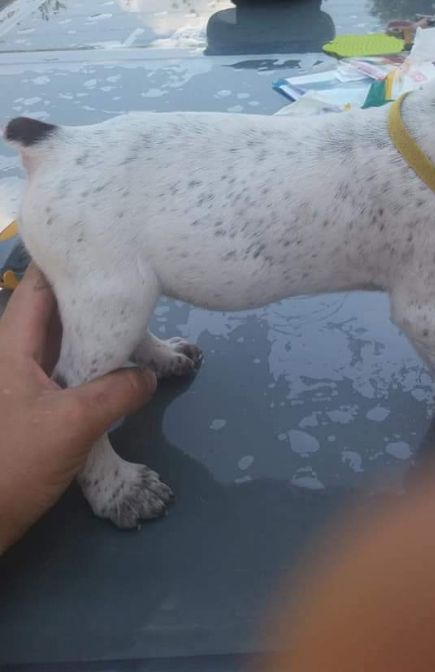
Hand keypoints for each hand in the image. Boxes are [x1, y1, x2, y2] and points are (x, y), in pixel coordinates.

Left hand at [0, 266, 155, 551]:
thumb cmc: (12, 464)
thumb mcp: (73, 424)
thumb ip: (117, 392)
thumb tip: (148, 375)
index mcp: (11, 344)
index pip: (38, 284)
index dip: (69, 258)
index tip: (111, 244)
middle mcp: (14, 354)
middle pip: (55, 308)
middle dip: (93, 295)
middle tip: (138, 283)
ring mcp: (22, 380)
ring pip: (62, 340)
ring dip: (96, 332)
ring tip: (138, 320)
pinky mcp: (32, 405)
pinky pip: (66, 367)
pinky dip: (93, 360)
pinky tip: (121, 367)